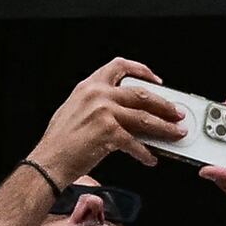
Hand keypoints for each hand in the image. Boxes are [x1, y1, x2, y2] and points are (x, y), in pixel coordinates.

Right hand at [29, 56, 183, 188]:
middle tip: (176, 112)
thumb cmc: (60, 140)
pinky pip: (135, 143)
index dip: (142, 71)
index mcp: (89, 86)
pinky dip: (145, 153)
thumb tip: (124, 111)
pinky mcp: (109, 133)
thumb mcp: (75, 109)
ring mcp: (104, 113)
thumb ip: (97, 103)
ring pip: (144, 118)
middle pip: (141, 94)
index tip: (156, 80)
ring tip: (175, 133)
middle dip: (164, 104)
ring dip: (164, 127)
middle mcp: (98, 95)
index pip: (119, 66)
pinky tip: (150, 158)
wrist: (49, 160)